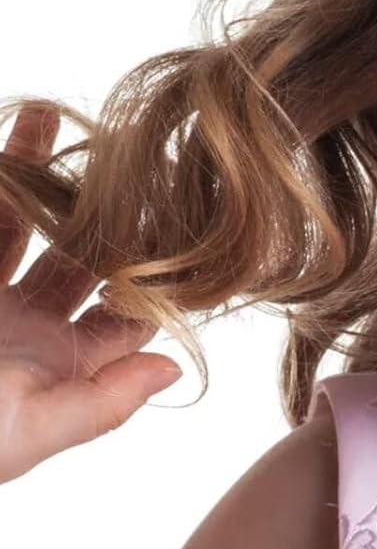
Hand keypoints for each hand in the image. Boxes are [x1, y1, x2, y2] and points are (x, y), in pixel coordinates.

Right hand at [0, 105, 181, 483]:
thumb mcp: (24, 431)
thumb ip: (101, 403)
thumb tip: (176, 368)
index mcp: (56, 362)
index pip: (126, 309)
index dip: (157, 269)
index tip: (187, 218)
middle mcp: (22, 322)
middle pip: (75, 251)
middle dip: (102, 204)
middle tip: (129, 151)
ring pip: (13, 220)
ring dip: (31, 172)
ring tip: (48, 116)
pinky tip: (11, 138)